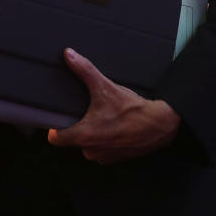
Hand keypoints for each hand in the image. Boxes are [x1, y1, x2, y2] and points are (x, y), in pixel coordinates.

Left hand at [47, 49, 180, 163]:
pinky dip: (105, 140)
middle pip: (72, 139)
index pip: (56, 139)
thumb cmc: (133, 110)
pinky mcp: (114, 159)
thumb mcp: (106, 87)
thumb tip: (69, 55)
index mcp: (85, 135)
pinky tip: (113, 128)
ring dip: (92, 133)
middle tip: (88, 112)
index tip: (58, 118)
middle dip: (78, 126)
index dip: (55, 127)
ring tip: (103, 119)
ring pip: (87, 144)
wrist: (160, 125)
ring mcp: (103, 157)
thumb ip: (84, 70)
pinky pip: (101, 149)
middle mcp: (91, 150)